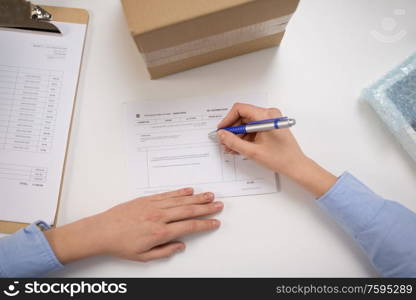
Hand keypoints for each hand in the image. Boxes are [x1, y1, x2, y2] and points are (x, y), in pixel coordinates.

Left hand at [45, 188, 222, 263]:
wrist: (102, 231)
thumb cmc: (120, 244)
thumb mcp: (144, 256)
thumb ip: (165, 251)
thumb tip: (180, 245)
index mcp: (160, 233)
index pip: (189, 227)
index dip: (204, 224)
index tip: (214, 222)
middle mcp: (159, 217)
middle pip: (188, 211)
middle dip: (206, 208)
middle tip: (218, 205)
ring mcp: (153, 206)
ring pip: (180, 200)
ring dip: (196, 198)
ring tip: (209, 195)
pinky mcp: (146, 199)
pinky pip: (167, 194)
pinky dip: (179, 192)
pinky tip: (189, 191)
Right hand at [217, 103, 336, 196]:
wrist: (295, 166)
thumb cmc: (281, 158)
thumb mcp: (252, 151)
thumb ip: (234, 142)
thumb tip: (222, 135)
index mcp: (266, 116)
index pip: (240, 109)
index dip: (228, 119)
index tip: (222, 129)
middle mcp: (269, 114)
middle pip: (243, 116)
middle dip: (232, 130)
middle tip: (225, 141)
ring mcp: (270, 120)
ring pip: (247, 123)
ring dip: (238, 135)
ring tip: (231, 147)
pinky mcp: (270, 126)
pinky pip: (253, 128)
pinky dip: (245, 137)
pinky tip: (239, 147)